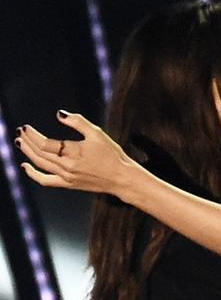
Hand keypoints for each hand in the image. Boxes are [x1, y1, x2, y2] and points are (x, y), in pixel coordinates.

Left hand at [16, 112, 133, 196]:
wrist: (121, 178)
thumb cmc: (111, 155)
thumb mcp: (96, 133)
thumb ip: (77, 121)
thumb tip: (59, 114)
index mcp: (73, 152)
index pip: (44, 144)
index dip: (32, 135)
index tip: (26, 127)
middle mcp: (67, 166)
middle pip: (39, 153)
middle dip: (27, 142)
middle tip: (19, 132)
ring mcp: (67, 177)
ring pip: (40, 165)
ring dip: (27, 153)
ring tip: (20, 143)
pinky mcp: (68, 184)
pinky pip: (46, 181)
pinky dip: (34, 174)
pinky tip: (25, 167)